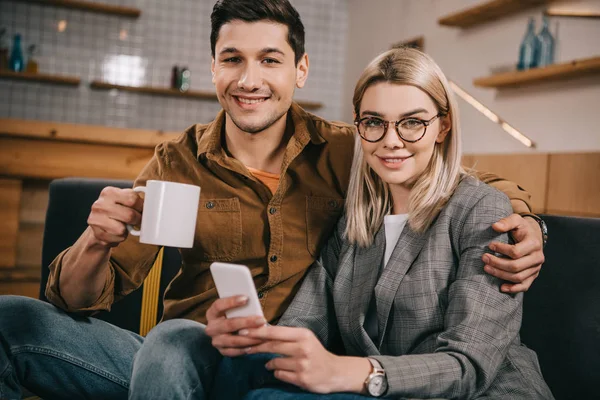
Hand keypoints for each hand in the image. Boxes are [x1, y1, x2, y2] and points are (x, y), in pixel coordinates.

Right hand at [87, 187, 143, 246]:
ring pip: (122, 229)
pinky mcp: (97, 234)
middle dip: (137, 220)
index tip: (142, 210)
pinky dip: (120, 238)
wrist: (99, 226)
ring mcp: (95, 220)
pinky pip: (117, 238)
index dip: (141, 207)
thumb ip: (134, 199)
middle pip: (129, 215)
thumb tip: (153, 203)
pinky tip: (115, 233)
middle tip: (137, 221)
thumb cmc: (116, 212)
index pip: (132, 198)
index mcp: (109, 192)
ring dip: (127, 230)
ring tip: (123, 226)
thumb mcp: (123, 200)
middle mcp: (99, 204)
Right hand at [205, 296, 266, 356]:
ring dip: (249, 338)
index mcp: (212, 313)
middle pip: (228, 324)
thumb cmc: (235, 316)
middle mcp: (212, 327)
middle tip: (262, 320)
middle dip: (247, 322)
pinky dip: (245, 349)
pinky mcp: (222, 351)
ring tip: (263, 335)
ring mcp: (216, 340)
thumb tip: (254, 304)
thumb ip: (241, 307)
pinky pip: (234, 352)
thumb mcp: (234, 310)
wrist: (228, 332)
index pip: (218, 305)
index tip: (246, 298)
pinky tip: (255, 345)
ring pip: (233, 340)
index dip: (231, 302)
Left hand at [244, 325, 368, 393]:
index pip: (275, 332)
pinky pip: (279, 374)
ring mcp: (302, 364)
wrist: (334, 372)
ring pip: (274, 362)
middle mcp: (303, 348)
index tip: (243, 331)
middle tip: (246, 347)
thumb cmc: (315, 352)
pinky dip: (277, 372)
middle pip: (272, 346)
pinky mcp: (301, 378)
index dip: (257, 332)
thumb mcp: (304, 338)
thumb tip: (261, 330)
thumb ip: (286, 335)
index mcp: (303, 335)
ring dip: (269, 363)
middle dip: (256, 346)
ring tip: (271, 362)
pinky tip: (283, 371)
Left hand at [484, 213, 543, 292]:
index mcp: (534, 244)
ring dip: (500, 275)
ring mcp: (536, 268)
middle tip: (484, 258)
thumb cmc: (521, 228)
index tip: (489, 245)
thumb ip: (506, 222)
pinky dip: (514, 289)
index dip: (501, 249)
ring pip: (518, 277)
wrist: (534, 236)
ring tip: (486, 268)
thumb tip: (495, 226)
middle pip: (516, 266)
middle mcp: (537, 257)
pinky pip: (525, 285)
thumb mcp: (516, 220)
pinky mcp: (533, 275)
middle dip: (497, 263)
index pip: (515, 252)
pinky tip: (501, 288)